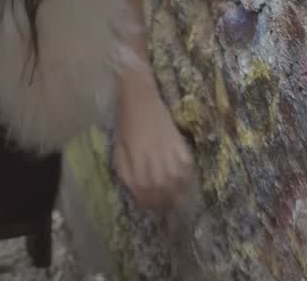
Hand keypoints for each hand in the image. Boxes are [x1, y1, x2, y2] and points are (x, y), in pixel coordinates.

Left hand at [113, 70, 193, 209]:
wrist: (141, 101)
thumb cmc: (126, 125)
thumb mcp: (119, 152)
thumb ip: (126, 174)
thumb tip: (136, 192)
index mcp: (136, 170)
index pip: (146, 198)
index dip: (148, 205)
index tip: (149, 206)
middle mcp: (155, 169)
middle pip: (163, 197)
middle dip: (162, 203)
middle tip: (162, 203)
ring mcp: (171, 161)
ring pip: (178, 189)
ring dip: (176, 195)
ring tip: (173, 195)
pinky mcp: (184, 152)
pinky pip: (188, 174)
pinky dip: (185, 180)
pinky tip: (181, 180)